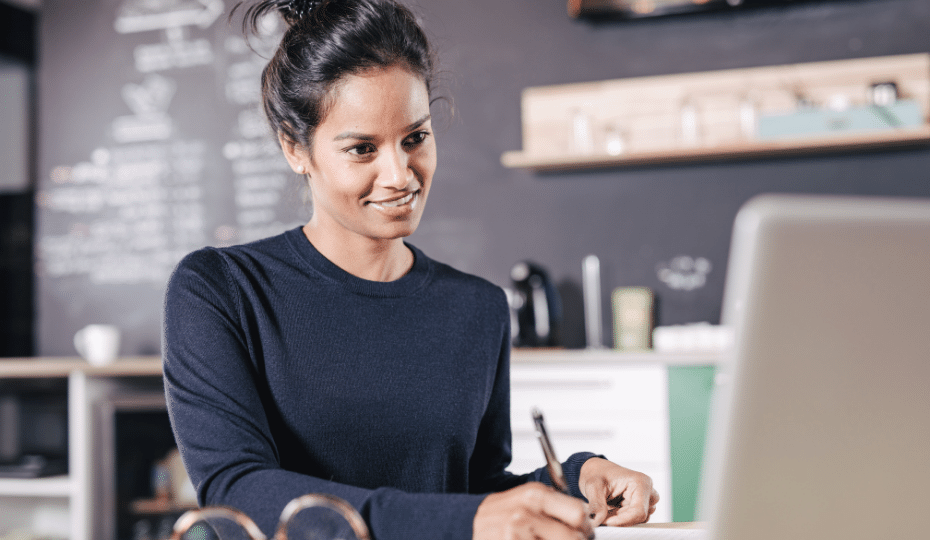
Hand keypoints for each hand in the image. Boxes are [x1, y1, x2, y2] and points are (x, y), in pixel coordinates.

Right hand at [474, 482, 593, 539]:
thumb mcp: (526, 499)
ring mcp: (517, 532)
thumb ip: (553, 505)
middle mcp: (527, 512)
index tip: (584, 534)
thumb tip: (584, 519)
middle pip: (573, 537)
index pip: (579, 513)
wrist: (466, 522)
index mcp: (535, 494)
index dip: (586, 528)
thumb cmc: (500, 514)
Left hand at [579, 458, 658, 526]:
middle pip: (638, 517)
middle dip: (618, 519)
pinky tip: (611, 509)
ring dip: (619, 519)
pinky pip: (634, 520)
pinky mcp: (642, 506)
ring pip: (636, 520)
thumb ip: (596, 504)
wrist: (598, 472)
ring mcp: (646, 499)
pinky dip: (620, 519)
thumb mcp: (593, 486)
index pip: (638, 511)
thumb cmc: (598, 474)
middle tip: (602, 515)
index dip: (622, 520)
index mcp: (641, 483)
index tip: (606, 522)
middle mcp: (648, 491)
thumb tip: (597, 522)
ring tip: (606, 508)